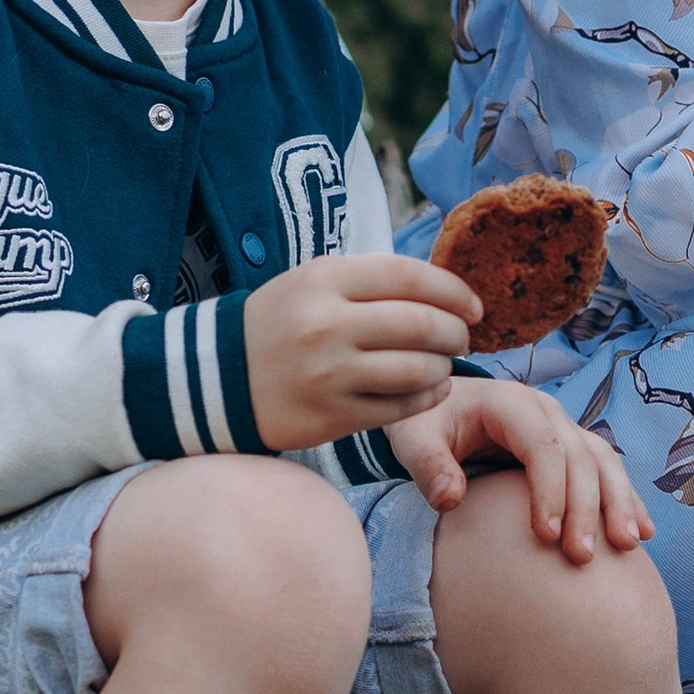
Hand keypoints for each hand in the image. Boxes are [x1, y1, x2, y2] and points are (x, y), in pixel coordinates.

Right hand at [242, 252, 479, 449]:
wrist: (219, 378)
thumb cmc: (282, 323)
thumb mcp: (314, 282)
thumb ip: (373, 281)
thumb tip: (447, 289)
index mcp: (324, 280)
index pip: (409, 277)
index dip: (453, 291)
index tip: (473, 306)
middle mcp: (326, 324)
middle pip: (421, 324)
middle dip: (455, 332)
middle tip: (463, 337)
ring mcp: (328, 374)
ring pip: (417, 369)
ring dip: (443, 367)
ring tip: (442, 364)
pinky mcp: (331, 416)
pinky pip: (400, 408)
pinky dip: (428, 397)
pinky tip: (430, 389)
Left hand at [385, 379, 652, 566]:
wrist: (439, 406)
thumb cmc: (425, 423)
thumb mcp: (413, 437)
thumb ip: (427, 465)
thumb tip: (449, 500)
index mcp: (509, 403)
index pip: (541, 445)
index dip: (549, 489)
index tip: (546, 536)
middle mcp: (545, 411)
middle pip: (579, 457)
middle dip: (585, 507)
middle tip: (581, 558)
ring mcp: (563, 427)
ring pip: (603, 461)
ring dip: (618, 502)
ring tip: (626, 546)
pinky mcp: (572, 447)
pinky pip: (607, 470)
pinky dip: (625, 499)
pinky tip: (640, 532)